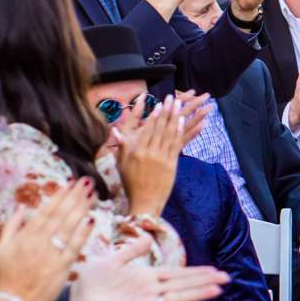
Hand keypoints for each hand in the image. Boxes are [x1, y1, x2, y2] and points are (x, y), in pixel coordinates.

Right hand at [0, 183, 92, 300]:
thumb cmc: (7, 275)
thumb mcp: (2, 248)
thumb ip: (12, 225)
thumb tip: (21, 206)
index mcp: (26, 236)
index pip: (46, 211)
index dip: (59, 196)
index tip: (70, 183)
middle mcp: (40, 242)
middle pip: (61, 215)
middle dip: (75, 196)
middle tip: (86, 182)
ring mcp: (51, 254)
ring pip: (69, 227)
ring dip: (82, 209)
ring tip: (92, 195)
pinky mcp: (62, 268)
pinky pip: (74, 248)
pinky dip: (83, 234)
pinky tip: (91, 221)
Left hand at [69, 257, 227, 300]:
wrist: (76, 299)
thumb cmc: (93, 280)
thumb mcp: (114, 259)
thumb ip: (133, 250)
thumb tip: (149, 237)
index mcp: (146, 276)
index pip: (177, 274)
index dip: (196, 272)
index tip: (214, 269)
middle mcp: (151, 290)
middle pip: (183, 285)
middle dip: (204, 281)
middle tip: (226, 278)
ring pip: (178, 297)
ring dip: (197, 294)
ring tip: (217, 291)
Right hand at [114, 93, 210, 216]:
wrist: (145, 202)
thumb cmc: (130, 184)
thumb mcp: (121, 165)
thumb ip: (121, 146)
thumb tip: (114, 131)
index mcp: (137, 152)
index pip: (147, 129)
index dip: (154, 116)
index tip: (159, 104)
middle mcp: (150, 153)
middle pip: (160, 128)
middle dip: (167, 111)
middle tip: (172, 98)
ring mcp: (162, 158)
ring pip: (170, 134)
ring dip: (176, 117)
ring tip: (180, 105)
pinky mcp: (172, 164)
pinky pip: (178, 144)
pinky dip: (182, 132)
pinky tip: (184, 122)